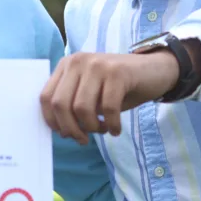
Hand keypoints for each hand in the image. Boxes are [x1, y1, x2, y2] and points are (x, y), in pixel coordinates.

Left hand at [40, 51, 179, 143]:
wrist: (155, 70)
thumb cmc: (119, 88)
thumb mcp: (91, 94)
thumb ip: (72, 106)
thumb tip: (61, 131)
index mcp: (66, 66)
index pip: (45, 97)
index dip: (52, 121)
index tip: (66, 134)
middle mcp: (78, 61)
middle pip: (60, 104)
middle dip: (71, 129)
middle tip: (84, 139)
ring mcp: (97, 65)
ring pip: (82, 108)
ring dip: (92, 127)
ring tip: (103, 130)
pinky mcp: (118, 72)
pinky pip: (108, 108)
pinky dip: (112, 125)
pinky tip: (116, 129)